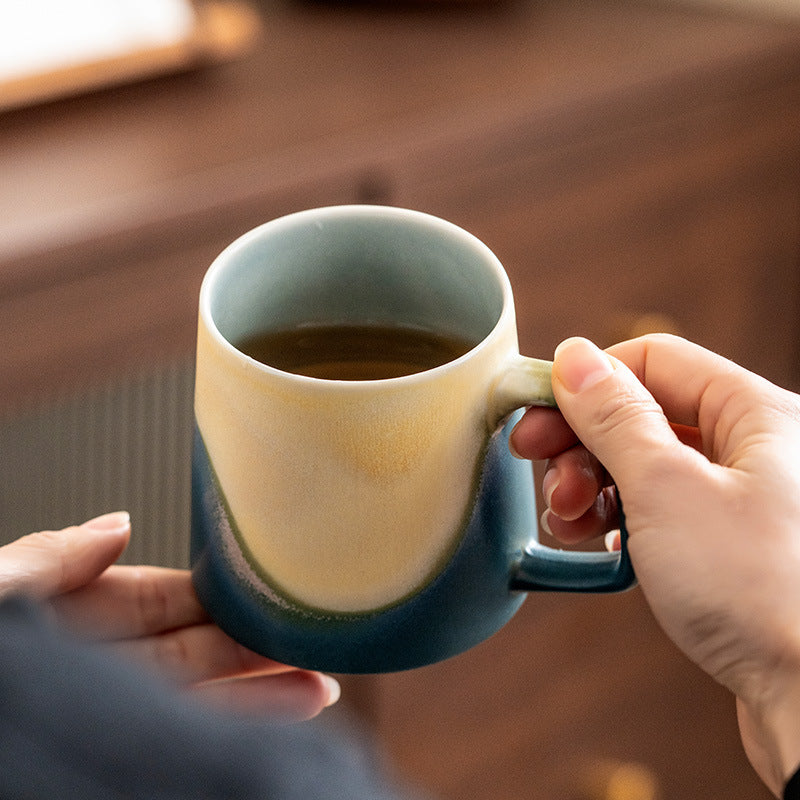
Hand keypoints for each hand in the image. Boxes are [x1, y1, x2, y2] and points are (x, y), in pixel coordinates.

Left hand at [0, 512, 339, 721]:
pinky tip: (277, 720)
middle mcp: (92, 671)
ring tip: (320, 684)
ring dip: (263, 693)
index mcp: (62, 619)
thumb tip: (117, 524)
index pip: (157, 598)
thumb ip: (48, 561)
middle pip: (192, 652)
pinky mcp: (117, 760)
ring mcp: (108, 717)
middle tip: (315, 641)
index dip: (215, 593)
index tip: (267, 587)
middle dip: (255, 645)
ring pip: (200, 702)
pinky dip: (238, 729)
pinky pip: (186, 739)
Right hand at [510, 334, 799, 795]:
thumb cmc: (762, 592)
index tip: (536, 413)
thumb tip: (574, 357)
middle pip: (644, 414)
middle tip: (543, 474)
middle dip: (583, 443)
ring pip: (645, 466)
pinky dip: (619, 521)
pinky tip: (598, 544)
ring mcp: (740, 500)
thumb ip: (614, 416)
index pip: (653, 360)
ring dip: (593, 486)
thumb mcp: (666, 488)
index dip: (587, 382)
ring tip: (567, 520)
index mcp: (757, 414)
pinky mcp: (727, 546)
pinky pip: (659, 511)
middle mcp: (754, 450)